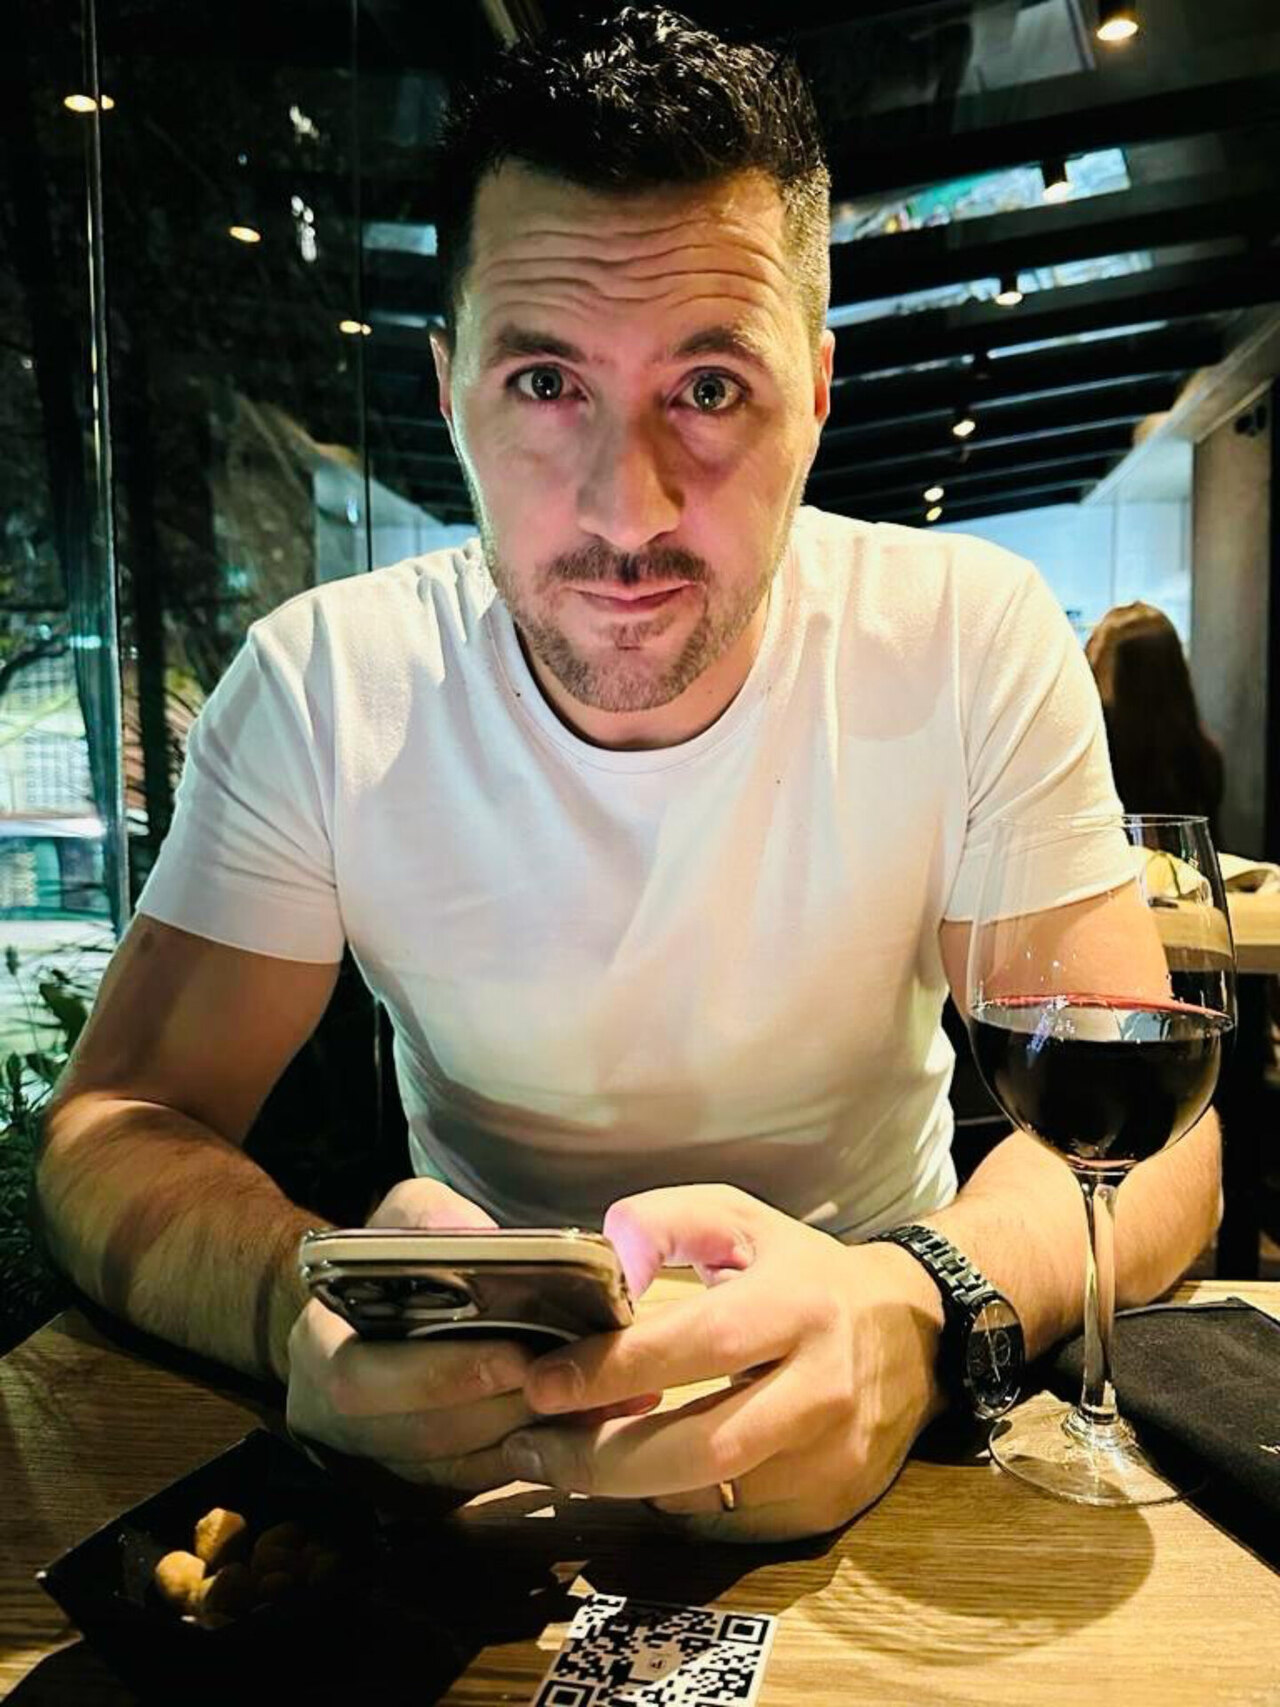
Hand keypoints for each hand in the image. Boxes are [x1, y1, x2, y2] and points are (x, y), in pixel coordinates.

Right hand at [285, 1179, 536, 1491]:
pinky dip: (518, 1459)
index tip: (516, 1353)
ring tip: (576, 1401)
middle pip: (415, 1437)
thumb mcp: (403, 1216)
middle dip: (493, 1410)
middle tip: (562, 1380)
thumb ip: (432, 1219)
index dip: (440, 1374)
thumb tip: (485, 1240)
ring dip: (515, 1438)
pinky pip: (465, 1488)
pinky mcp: (409, 1490)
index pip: (361, 1379)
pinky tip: (564, 1426)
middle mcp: (331, 1422)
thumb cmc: (391, 1261)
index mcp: (317, 1350)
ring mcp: (369, 1464)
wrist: (365, 1316)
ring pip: (446, 1472)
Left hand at [502, 1186, 947, 1540]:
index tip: (541, 1381)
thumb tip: (607, 1259)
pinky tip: (637, 1475)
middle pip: (701, 1449)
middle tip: (530, 1450)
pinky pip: (734, 1522)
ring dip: (625, 1486)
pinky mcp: (832, 1504)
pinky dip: (675, 1504)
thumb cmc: (804, 1270)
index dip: (610, 1369)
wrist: (917, 1331)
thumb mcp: (739, 1220)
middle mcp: (821, 1387)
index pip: (695, 1346)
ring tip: (565, 1461)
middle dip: (600, 1458)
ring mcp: (833, 1457)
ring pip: (711, 1498)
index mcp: (796, 1306)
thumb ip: (663, 1221)